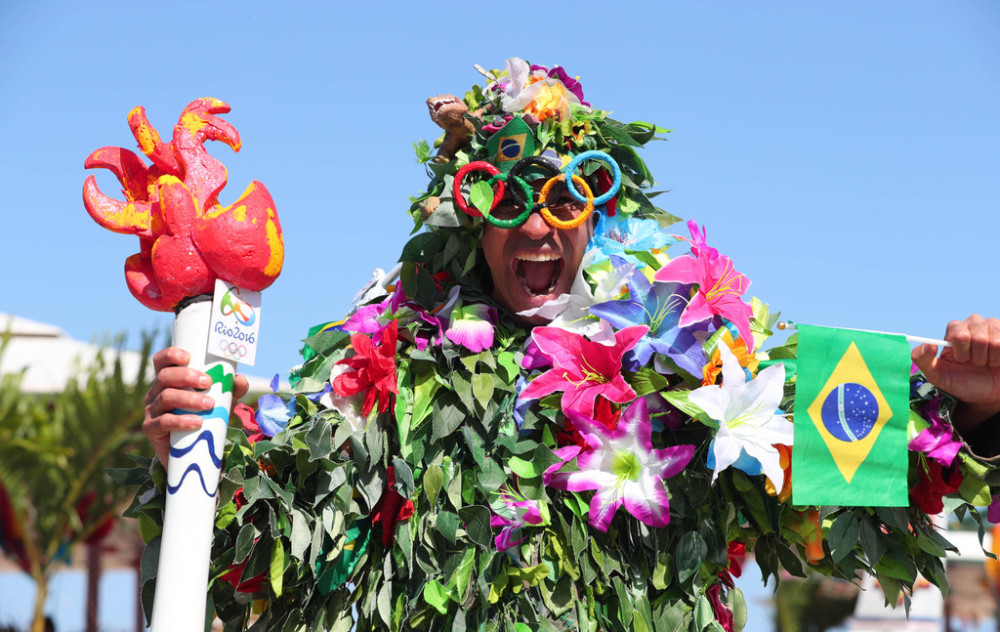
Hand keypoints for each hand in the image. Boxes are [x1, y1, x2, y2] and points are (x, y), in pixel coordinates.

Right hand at [143, 347, 249, 466]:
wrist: (192, 450)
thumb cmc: (205, 417)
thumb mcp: (220, 401)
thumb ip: (231, 389)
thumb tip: (240, 379)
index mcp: (168, 381)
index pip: (161, 361)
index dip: (170, 355)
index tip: (188, 356)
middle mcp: (156, 392)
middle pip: (164, 376)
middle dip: (186, 376)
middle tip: (208, 382)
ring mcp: (152, 410)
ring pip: (166, 397)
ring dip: (189, 398)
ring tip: (209, 404)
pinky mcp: (152, 429)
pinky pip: (164, 422)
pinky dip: (182, 421)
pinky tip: (197, 422)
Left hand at [911, 315, 999, 432]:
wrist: (986, 394)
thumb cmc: (961, 382)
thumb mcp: (937, 375)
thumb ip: (922, 359)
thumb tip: (928, 344)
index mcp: (954, 329)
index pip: (959, 336)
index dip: (961, 353)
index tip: (961, 360)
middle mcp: (973, 323)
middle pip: (978, 338)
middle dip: (976, 357)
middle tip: (975, 363)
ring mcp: (993, 326)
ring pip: (994, 342)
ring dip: (990, 359)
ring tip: (986, 362)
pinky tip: (997, 360)